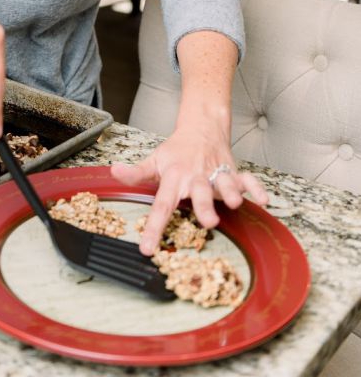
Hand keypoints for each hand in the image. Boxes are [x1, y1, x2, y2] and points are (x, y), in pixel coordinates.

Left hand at [110, 127, 268, 254]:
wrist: (201, 127)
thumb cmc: (176, 151)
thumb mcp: (154, 161)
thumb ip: (136, 172)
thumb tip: (113, 172)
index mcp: (175, 178)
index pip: (162, 205)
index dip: (153, 227)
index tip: (148, 248)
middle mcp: (196, 177)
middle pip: (200, 192)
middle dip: (205, 206)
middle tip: (209, 221)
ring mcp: (216, 173)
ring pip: (225, 183)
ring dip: (231, 192)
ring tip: (236, 202)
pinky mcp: (233, 172)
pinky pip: (247, 179)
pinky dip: (256, 187)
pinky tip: (263, 199)